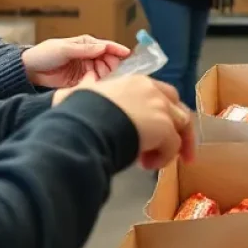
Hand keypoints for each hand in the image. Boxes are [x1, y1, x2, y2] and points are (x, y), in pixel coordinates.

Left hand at [22, 35, 129, 88]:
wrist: (29, 71)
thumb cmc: (44, 54)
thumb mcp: (63, 49)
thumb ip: (84, 49)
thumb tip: (102, 47)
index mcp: (85, 44)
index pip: (105, 46)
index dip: (117, 49)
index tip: (127, 54)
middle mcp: (88, 57)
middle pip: (108, 60)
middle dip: (112, 64)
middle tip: (112, 69)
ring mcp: (85, 69)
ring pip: (103, 72)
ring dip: (106, 75)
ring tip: (104, 78)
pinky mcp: (81, 82)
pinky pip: (94, 83)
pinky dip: (98, 84)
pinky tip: (98, 85)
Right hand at [78, 74, 195, 169]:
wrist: (84, 125)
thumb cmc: (77, 114)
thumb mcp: (79, 97)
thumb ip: (82, 95)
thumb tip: (65, 96)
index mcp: (134, 82)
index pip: (160, 93)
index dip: (160, 111)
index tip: (156, 129)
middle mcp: (151, 90)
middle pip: (178, 107)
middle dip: (180, 128)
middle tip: (179, 149)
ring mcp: (160, 107)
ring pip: (181, 124)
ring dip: (172, 145)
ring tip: (156, 161)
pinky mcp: (164, 126)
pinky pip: (174, 145)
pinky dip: (165, 157)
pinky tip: (148, 165)